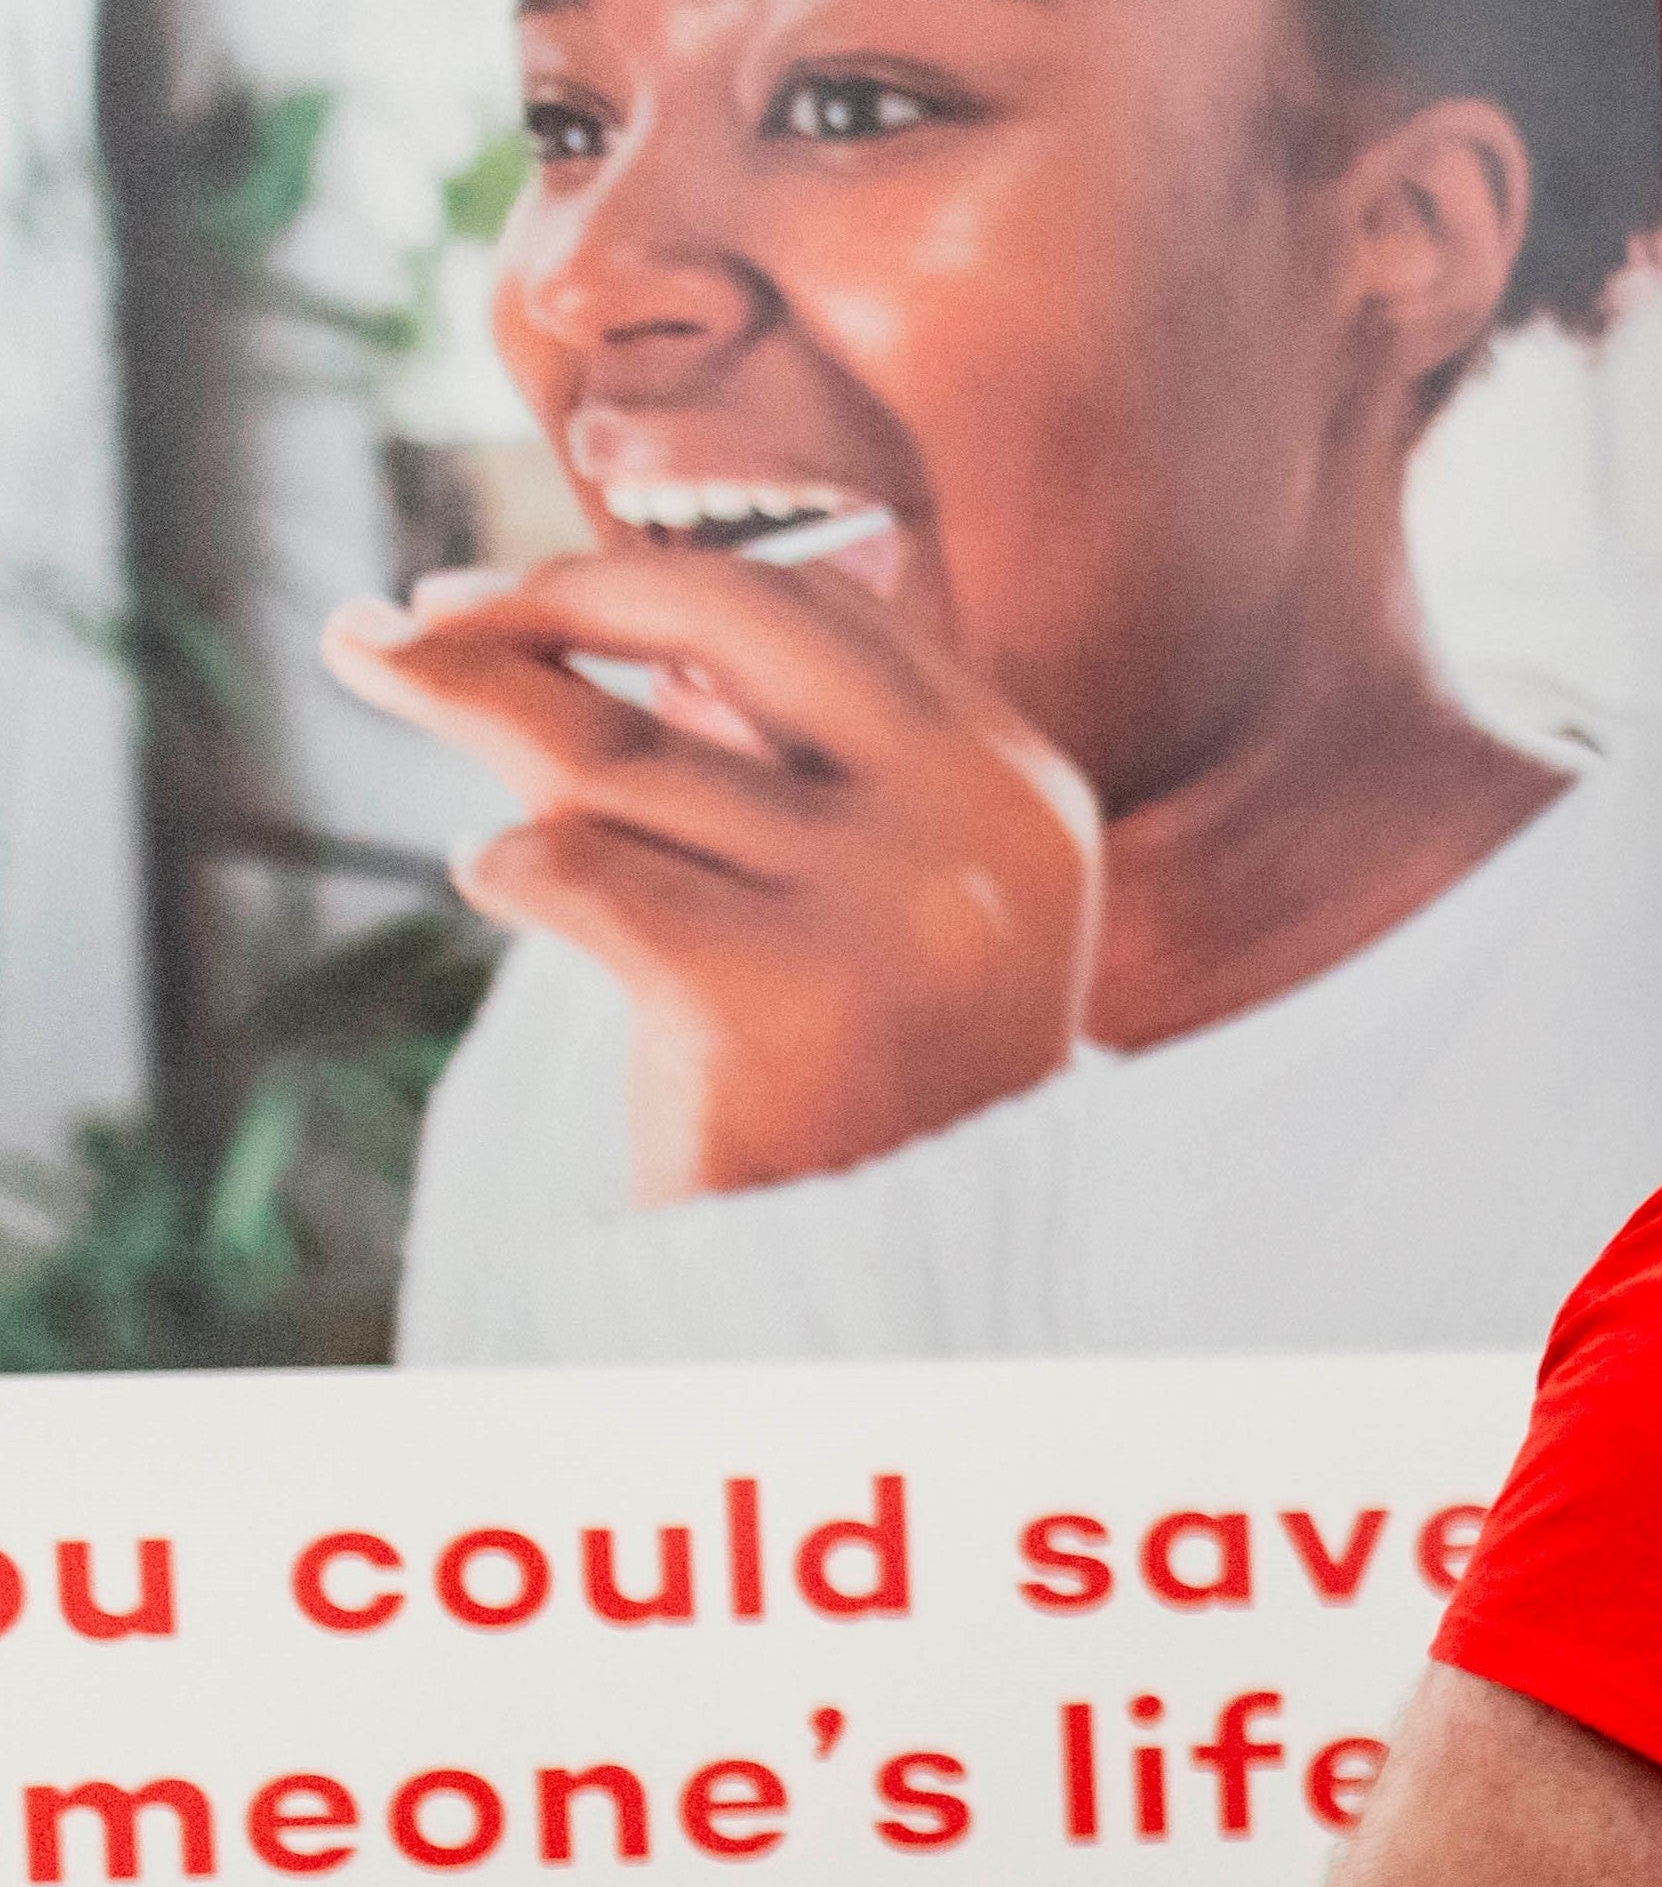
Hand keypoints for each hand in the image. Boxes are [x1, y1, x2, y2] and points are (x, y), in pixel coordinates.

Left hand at [322, 531, 1096, 1200]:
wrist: (896, 1304)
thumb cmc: (867, 1102)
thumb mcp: (883, 901)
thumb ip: (803, 762)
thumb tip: (604, 607)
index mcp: (1025, 791)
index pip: (825, 610)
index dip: (652, 582)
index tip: (510, 594)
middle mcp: (976, 828)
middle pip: (722, 622)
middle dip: (542, 599)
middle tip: (411, 616)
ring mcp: (884, 905)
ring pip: (619, 763)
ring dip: (504, 763)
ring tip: (444, 764)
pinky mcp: (768, 988)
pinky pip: (570, 867)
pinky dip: (507, 871)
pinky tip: (497, 885)